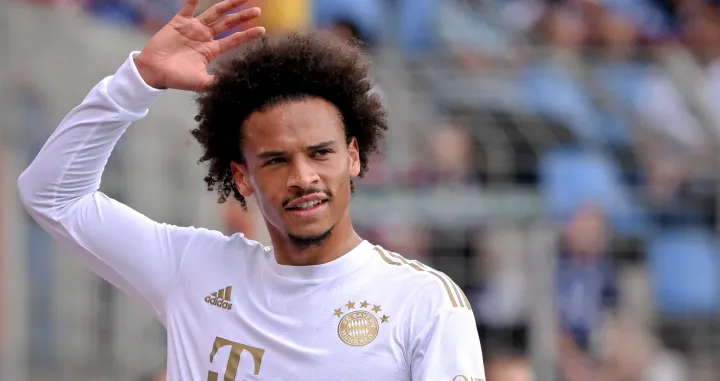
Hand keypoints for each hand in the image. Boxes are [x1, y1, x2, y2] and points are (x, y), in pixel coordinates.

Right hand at [135, 0, 264, 91]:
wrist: (154, 72)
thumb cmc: (177, 79)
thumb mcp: (201, 83)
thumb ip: (218, 82)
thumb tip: (235, 84)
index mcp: (211, 50)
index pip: (233, 40)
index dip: (247, 35)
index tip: (262, 30)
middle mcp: (204, 37)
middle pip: (228, 23)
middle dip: (242, 16)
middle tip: (257, 10)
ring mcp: (192, 28)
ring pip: (213, 12)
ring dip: (227, 4)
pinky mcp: (178, 22)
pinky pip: (188, 7)